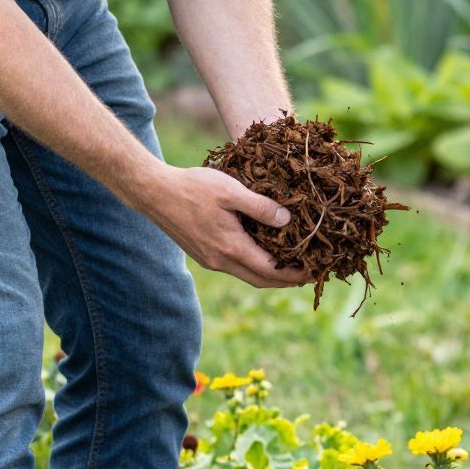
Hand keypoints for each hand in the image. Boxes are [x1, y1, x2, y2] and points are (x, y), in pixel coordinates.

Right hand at [144, 164, 310, 289]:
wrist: (154, 193)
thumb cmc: (192, 187)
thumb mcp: (231, 191)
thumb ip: (260, 207)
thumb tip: (288, 220)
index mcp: (231, 248)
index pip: (271, 271)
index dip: (295, 274)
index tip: (315, 270)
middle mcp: (220, 261)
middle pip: (261, 280)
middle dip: (287, 280)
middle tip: (309, 274)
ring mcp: (210, 260)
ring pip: (247, 276)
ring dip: (271, 275)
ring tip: (291, 267)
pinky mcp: (203, 255)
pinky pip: (235, 268)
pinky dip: (254, 267)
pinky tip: (263, 254)